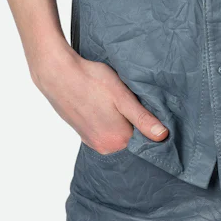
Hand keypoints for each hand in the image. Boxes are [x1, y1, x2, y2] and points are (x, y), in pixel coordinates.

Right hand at [30, 44, 168, 153]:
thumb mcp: (122, 96)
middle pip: (130, 138)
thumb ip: (142, 118)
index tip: (150, 109)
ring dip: (122, 122)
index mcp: (117, 140)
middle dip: (135, 123)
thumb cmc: (91, 80)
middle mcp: (104, 147)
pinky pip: (104, 131)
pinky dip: (109, 121)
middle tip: (133, 101)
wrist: (58, 74)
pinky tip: (106, 106)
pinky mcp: (83, 133)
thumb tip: (163, 136)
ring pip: (117, 134)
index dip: (150, 124)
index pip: (144, 140)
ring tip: (118, 102)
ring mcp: (92, 141)